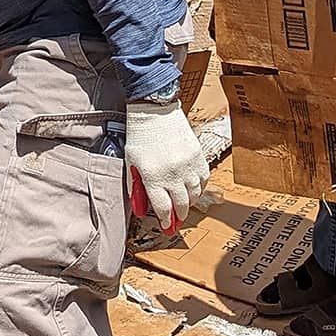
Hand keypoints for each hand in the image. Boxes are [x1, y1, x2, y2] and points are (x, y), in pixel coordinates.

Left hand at [124, 100, 208, 232]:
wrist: (154, 111)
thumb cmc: (140, 136)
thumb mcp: (131, 163)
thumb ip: (136, 187)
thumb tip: (141, 208)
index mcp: (153, 177)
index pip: (163, 209)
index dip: (165, 220)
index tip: (165, 225)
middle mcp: (172, 174)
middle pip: (181, 204)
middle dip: (179, 215)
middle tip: (177, 219)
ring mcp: (187, 165)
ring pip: (195, 194)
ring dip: (190, 202)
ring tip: (185, 205)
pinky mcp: (198, 155)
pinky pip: (204, 178)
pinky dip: (200, 187)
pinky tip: (194, 189)